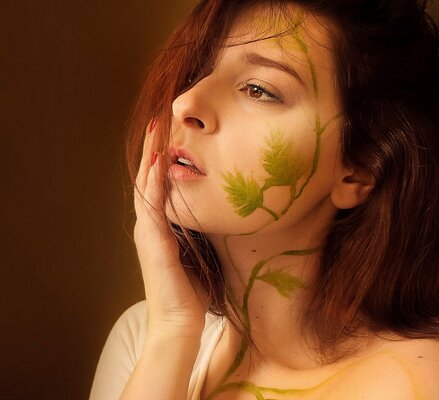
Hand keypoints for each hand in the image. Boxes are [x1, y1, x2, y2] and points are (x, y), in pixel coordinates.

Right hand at [133, 121, 206, 336]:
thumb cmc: (190, 290)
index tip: (169, 133)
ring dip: (150, 157)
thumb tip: (215, 212)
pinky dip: (153, 183)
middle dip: (153, 148)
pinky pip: (152, 206)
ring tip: (155, 130)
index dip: (161, 158)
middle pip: (148, 179)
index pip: (158, 185)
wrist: (178, 322)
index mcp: (160, 227)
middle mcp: (149, 226)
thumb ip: (198, 230)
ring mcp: (147, 233)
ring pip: (147, 186)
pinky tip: (157, 163)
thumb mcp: (196, 251)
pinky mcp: (152, 243)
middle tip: (158, 119)